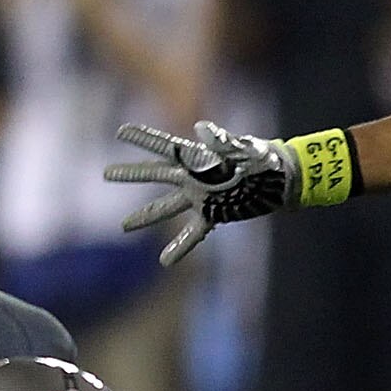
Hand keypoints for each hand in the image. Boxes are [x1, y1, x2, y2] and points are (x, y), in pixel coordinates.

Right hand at [105, 120, 295, 264]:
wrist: (283, 180)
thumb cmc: (265, 159)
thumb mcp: (245, 147)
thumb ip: (222, 140)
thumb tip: (199, 129)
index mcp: (198, 157)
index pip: (164, 146)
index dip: (142, 138)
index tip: (121, 131)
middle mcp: (194, 177)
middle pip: (155, 175)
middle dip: (131, 174)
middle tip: (107, 173)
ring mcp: (201, 197)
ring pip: (166, 208)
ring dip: (145, 216)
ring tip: (124, 226)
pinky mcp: (214, 214)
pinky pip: (191, 233)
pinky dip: (180, 248)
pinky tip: (165, 262)